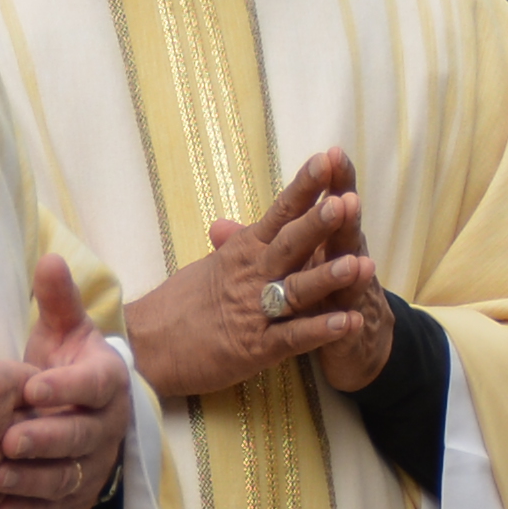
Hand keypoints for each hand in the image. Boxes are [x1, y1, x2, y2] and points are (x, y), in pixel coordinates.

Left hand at [0, 255, 126, 508]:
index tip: (31, 386)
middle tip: (8, 438)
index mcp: (107, 380)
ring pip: (70, 476)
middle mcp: (109, 425)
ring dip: (35, 479)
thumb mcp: (65, 329)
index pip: (94, 384)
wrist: (85, 411)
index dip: (66, 387)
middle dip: (46, 438)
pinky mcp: (79, 496)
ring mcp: (96, 464)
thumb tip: (49, 258)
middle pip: (82, 436)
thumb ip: (58, 299)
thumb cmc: (64, 365)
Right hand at [0, 275, 49, 508]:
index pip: (39, 384)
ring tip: (0, 453)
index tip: (18, 383)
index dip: (33, 383)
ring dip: (18, 460)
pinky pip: (2, 500)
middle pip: (41, 427)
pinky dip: (0, 493)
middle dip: (32, 421)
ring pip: (26, 467)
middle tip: (15, 418)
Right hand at [126, 151, 390, 399]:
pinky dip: (322, 330)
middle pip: (290, 245)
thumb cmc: (178, 305)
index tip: (328, 160)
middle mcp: (251, 275)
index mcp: (243, 251)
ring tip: (362, 263)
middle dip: (320, 224)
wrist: (145, 346)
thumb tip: (235, 222)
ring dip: (329, 277)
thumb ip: (234, 245)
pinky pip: (294, 337)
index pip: (279, 212)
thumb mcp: (209, 266)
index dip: (305, 187)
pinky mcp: (256, 348)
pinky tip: (350, 321)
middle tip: (348, 201)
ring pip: (296, 290)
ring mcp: (254, 311)